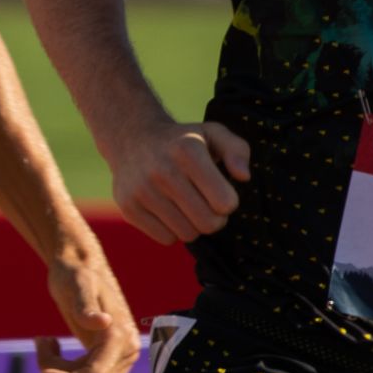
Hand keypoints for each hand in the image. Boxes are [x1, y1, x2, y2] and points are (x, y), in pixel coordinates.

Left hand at [33, 233, 142, 372]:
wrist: (78, 266)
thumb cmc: (75, 273)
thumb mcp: (77, 285)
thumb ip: (86, 306)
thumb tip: (103, 322)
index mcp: (120, 338)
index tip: (42, 370)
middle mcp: (126, 352)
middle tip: (45, 349)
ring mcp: (118, 357)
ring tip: (46, 342)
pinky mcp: (105, 358)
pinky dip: (63, 369)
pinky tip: (51, 343)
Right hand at [109, 118, 248, 244]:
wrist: (131, 139)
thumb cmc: (182, 141)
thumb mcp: (213, 133)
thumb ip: (237, 150)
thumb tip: (243, 176)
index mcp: (187, 150)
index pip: (225, 203)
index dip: (228, 201)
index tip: (219, 191)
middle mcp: (162, 170)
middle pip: (208, 224)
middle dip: (214, 218)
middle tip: (207, 204)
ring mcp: (142, 191)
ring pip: (187, 234)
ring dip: (193, 225)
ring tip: (186, 205)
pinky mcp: (128, 207)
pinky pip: (166, 239)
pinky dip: (172, 230)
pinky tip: (168, 210)